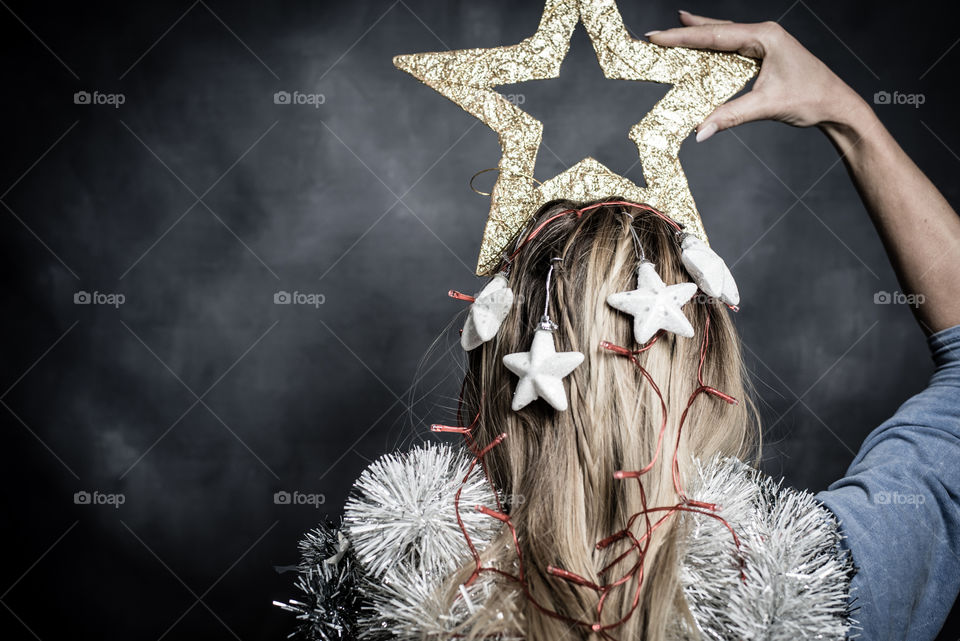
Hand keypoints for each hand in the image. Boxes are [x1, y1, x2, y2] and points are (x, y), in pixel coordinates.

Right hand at [646, 10, 868, 140]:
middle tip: (657, 34)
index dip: (683, 37)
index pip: (715, 35)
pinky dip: (714, 44)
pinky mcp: (766, 52)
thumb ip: (730, 116)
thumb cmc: (811, 98)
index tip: (658, 37)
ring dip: (699, 34)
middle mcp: (764, 33)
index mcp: (765, 37)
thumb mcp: (767, 106)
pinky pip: (733, 45)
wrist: (837, 104)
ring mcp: (766, 41)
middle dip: (685, 31)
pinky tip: (705, 40)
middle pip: (716, 29)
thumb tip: (700, 131)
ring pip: (724, 34)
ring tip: (675, 28)